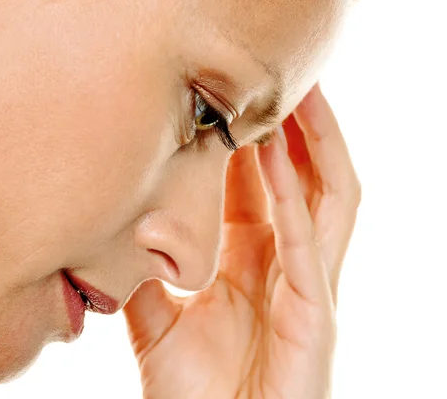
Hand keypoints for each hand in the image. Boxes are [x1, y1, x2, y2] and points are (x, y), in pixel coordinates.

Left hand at [123, 84, 360, 398]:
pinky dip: (295, 199)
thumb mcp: (158, 319)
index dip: (252, 143)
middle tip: (280, 79)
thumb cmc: (195, 393)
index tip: (232, 100)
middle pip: (305, 181)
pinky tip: (278, 159)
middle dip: (297, 129)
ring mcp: (309, 286)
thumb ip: (146, 272)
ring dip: (314, 147)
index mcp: (255, 263)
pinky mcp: (316, 313)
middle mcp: (288, 264)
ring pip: (327, 199)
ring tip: (300, 97)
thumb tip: (119, 228)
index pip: (261, 189)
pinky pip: (310, 244)